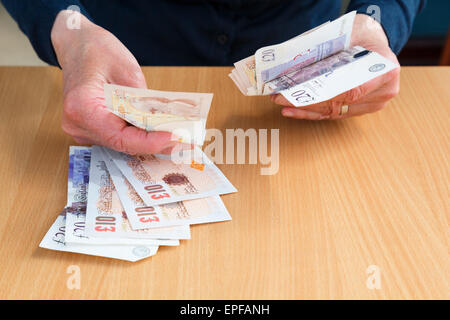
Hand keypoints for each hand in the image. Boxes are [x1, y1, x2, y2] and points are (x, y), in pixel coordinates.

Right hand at [51, 10, 186, 153]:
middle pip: (123, 144)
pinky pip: (120, 138)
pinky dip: (141, 136)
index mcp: (82, 108)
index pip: (120, 138)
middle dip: (156, 144)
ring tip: (180, 137)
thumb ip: (143, 101)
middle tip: (186, 141)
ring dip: (151, 142)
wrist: (77, 45)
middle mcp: (78, 125)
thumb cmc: (98, 51)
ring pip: (123, 144)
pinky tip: (162, 132)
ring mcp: (83, 130)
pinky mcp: (92, 130)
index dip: (150, 142)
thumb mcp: (128, 71)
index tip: (175, 138)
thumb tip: (165, 124)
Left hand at [272, 14, 400, 119]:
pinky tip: (293, 110)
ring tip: (283, 103)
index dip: (325, 94)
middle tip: (283, 96)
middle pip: (341, 103)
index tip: (303, 93)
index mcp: (386, 72)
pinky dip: (311, 113)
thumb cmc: (366, 36)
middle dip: (308, 101)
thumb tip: (303, 58)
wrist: (375, 43)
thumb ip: (334, 45)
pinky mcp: (358, 109)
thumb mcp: (353, 31)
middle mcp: (383, 93)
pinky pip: (332, 113)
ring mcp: (371, 104)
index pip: (353, 90)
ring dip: (306, 109)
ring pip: (334, 111)